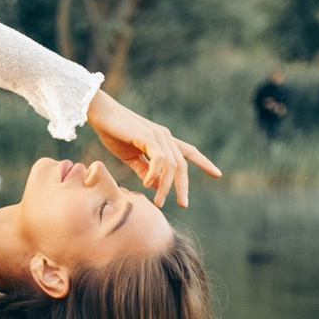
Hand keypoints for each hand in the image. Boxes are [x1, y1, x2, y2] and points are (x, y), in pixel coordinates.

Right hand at [86, 90, 220, 207]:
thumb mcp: (131, 157)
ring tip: (159, 202)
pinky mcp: (148, 136)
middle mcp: (165, 137)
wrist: (100, 115)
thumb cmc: (113, 133)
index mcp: (163, 141)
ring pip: (172, 165)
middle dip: (184, 186)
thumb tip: (155, 185)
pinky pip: (159, 159)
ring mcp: (158, 136)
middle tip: (183, 204)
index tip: (217, 174)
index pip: (189, 152)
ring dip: (166, 186)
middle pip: (182, 164)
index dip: (204, 163)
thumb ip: (144, 170)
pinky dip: (156, 174)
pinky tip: (147, 185)